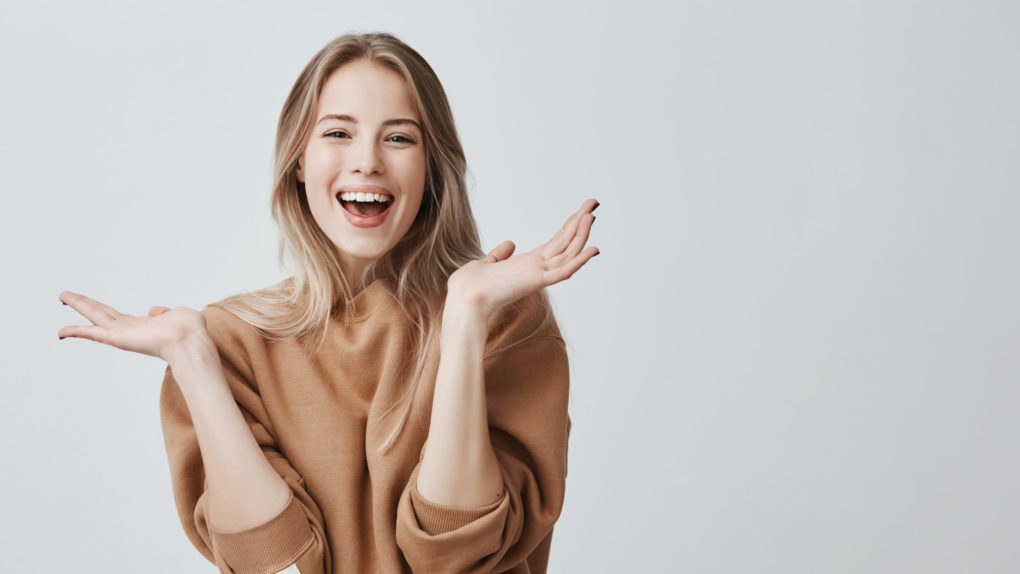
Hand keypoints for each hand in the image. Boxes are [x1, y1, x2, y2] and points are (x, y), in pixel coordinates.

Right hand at [58, 291, 210, 363]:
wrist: (190, 342)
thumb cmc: (190, 331)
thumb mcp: (178, 314)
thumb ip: (165, 311)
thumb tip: (153, 311)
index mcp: (144, 326)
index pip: (118, 317)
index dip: (106, 311)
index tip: (94, 305)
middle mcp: (130, 331)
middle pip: (102, 314)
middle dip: (84, 304)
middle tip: (66, 295)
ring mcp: (123, 335)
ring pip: (96, 317)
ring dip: (79, 305)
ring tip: (62, 296)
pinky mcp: (118, 339)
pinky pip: (93, 334)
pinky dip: (76, 332)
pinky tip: (61, 331)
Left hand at [447, 198, 599, 317]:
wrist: (464, 299)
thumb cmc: (470, 286)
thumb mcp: (486, 263)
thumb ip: (500, 254)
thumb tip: (510, 244)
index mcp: (527, 265)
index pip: (555, 244)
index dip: (568, 228)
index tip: (580, 212)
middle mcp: (537, 269)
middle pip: (566, 243)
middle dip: (580, 222)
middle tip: (593, 203)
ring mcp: (539, 275)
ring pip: (568, 253)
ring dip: (581, 233)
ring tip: (592, 214)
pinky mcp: (537, 282)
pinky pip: (564, 271)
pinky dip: (580, 261)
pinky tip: (593, 249)